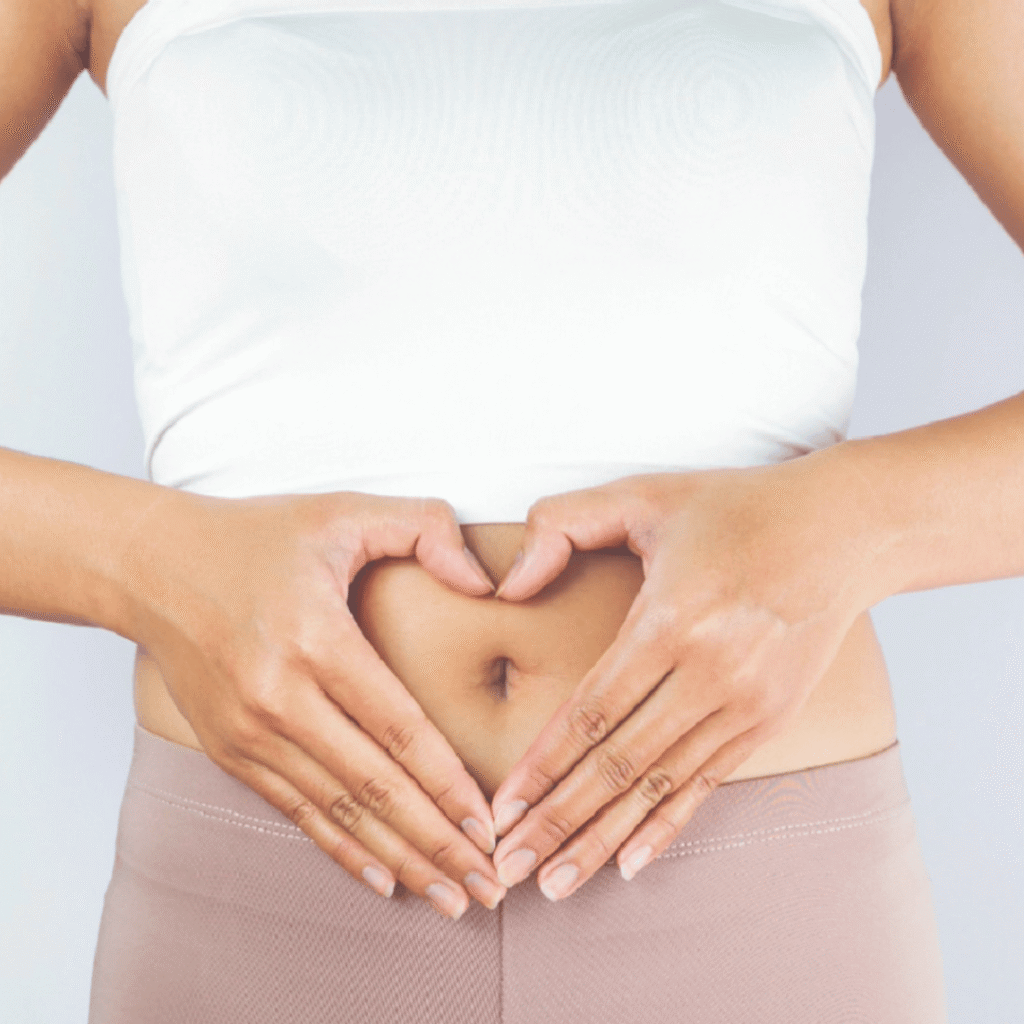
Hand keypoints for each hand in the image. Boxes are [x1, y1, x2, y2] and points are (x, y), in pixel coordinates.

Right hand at [120, 488, 508, 918]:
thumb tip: (486, 583)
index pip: (399, 728)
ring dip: (400, 859)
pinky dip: (343, 849)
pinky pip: (297, 811)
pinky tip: (383, 879)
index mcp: (316, 639)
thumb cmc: (255, 536)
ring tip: (451, 896)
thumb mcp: (343, 510)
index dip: (448, 783)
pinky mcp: (229, 750)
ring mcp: (248, 732)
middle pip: (376, 786)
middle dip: (438, 842)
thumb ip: (424, 527)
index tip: (490, 825)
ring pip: (340, 811)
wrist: (151, 566)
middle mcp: (279, 697)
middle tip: (490, 885)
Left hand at [487, 457, 873, 899]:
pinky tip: (631, 863)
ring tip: (553, 883)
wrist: (843, 530)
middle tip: (506, 868)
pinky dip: (666, 826)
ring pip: (657, 787)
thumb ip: (562, 524)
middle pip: (617, 765)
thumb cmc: (734, 508)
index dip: (542, 767)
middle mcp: (708, 674)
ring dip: (601, 839)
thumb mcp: (643, 495)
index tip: (501, 810)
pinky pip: (706, 784)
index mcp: (670, 622)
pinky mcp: (768, 719)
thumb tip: (508, 586)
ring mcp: (744, 704)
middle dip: (556, 821)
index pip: (590, 713)